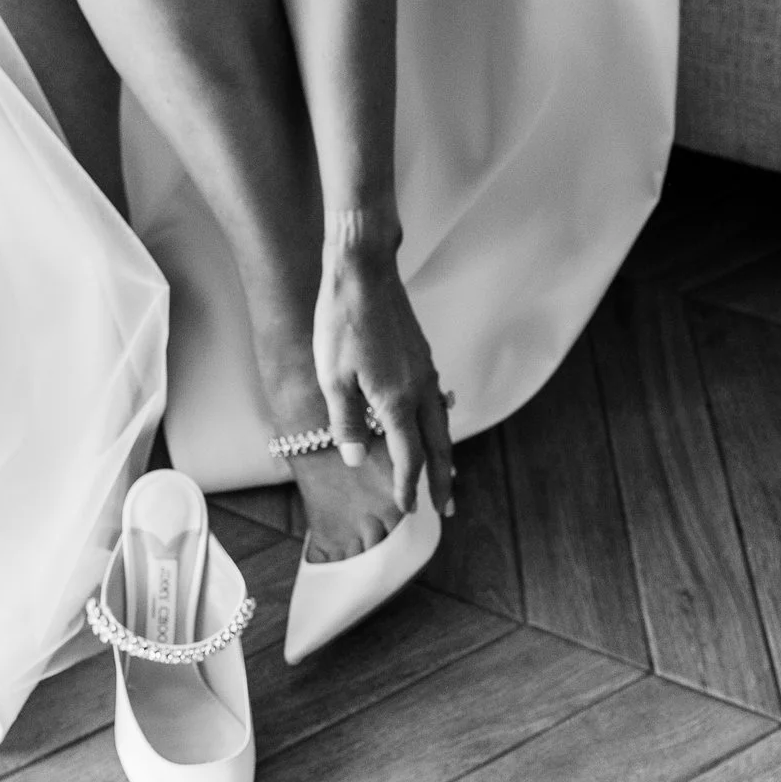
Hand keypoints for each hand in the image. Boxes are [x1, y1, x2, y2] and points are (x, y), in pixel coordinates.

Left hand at [312, 244, 454, 521]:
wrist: (363, 271)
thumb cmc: (341, 323)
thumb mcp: (333, 378)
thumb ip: (347, 422)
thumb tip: (358, 459)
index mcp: (397, 401)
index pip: (410, 457)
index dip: (408, 486)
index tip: (407, 510)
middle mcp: (419, 389)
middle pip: (437, 445)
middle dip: (442, 478)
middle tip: (447, 508)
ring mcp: (424, 370)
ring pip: (440, 422)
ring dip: (443, 452)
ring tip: (445, 474)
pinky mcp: (420, 355)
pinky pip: (435, 401)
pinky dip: (436, 424)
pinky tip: (429, 424)